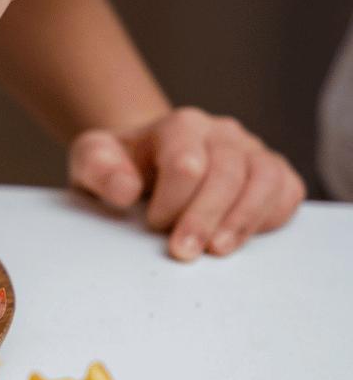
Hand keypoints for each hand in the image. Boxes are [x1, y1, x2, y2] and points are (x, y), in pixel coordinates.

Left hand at [68, 108, 305, 260]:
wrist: (146, 161)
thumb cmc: (120, 166)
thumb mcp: (92, 161)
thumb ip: (97, 167)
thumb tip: (126, 188)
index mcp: (179, 127)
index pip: (187, 162)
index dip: (171, 201)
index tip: (152, 224)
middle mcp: (220, 134)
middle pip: (228, 172)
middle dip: (204, 217)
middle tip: (184, 253)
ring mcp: (250, 152)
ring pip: (265, 179)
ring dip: (243, 220)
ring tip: (218, 250)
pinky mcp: (270, 173)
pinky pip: (287, 191)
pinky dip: (271, 216)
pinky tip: (242, 238)